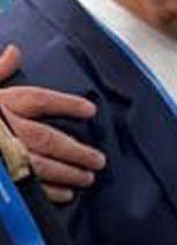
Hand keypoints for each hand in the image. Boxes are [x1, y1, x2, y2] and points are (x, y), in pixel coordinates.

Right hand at [0, 43, 104, 205]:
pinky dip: (50, 192)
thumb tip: (14, 50)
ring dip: (70, 173)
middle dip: (78, 150)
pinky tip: (66, 194)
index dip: (68, 104)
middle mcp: (6, 129)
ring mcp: (4, 154)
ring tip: (88, 177)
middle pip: (50, 139)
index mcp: (2, 104)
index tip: (91, 109)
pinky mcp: (4, 177)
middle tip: (99, 160)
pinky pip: (28, 186)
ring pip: (44, 165)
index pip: (40, 100)